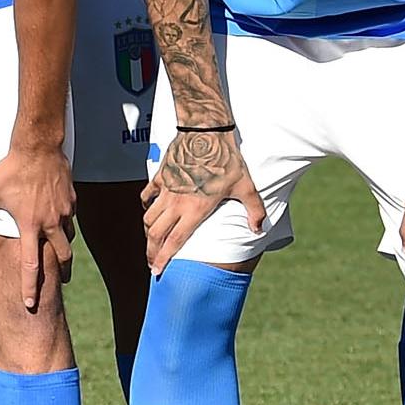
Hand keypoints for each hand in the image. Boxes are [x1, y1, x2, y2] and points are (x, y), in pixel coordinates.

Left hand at [0, 140, 75, 314]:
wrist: (38, 147)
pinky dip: (67, 223)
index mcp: (30, 225)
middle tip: (62, 279)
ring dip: (65, 245)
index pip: (31, 264)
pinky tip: (62, 221)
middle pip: (63, 256)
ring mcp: (64, 211)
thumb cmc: (12, 169)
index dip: (30, 286)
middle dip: (63, 270)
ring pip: (69, 235)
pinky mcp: (71, 198)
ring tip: (62, 252)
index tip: (31, 303)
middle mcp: (51, 222)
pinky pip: (71, 216)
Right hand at [141, 126, 262, 273]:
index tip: (157, 271)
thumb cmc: (226, 160)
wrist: (204, 133)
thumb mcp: (246, 186)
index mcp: (195, 210)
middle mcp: (176, 203)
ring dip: (148, 231)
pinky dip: (145, 205)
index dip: (164, 258)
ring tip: (151, 240)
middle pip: (156, 234)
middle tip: (151, 262)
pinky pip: (147, 195)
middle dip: (151, 251)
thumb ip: (254, 210)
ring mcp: (166, 190)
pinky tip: (148, 208)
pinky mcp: (161, 176)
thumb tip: (258, 229)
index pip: (175, 241)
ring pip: (149, 217)